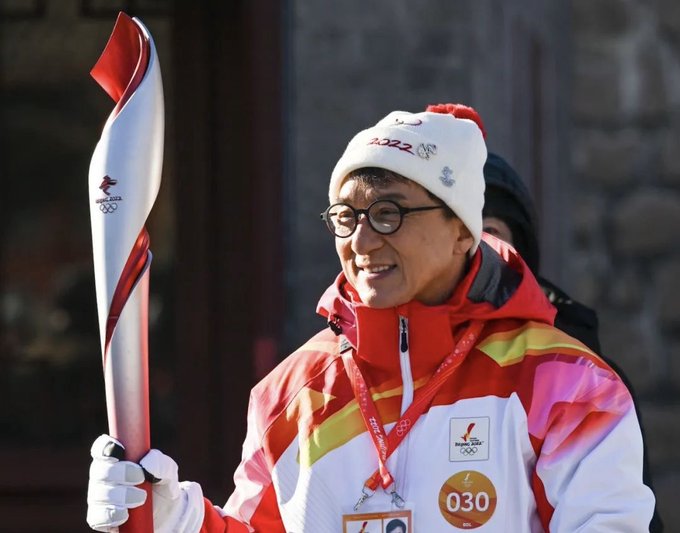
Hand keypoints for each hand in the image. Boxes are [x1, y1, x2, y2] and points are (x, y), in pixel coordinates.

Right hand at [87, 435, 203, 532]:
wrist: (166, 512)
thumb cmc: (162, 484)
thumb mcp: (168, 471)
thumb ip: (160, 463)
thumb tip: (146, 465)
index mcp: (116, 459)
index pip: (101, 449)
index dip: (105, 447)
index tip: (120, 449)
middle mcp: (103, 477)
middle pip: (98, 471)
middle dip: (120, 473)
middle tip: (140, 477)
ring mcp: (99, 498)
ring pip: (98, 494)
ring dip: (120, 495)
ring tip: (141, 498)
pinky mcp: (100, 519)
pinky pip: (97, 517)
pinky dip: (112, 515)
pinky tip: (125, 514)